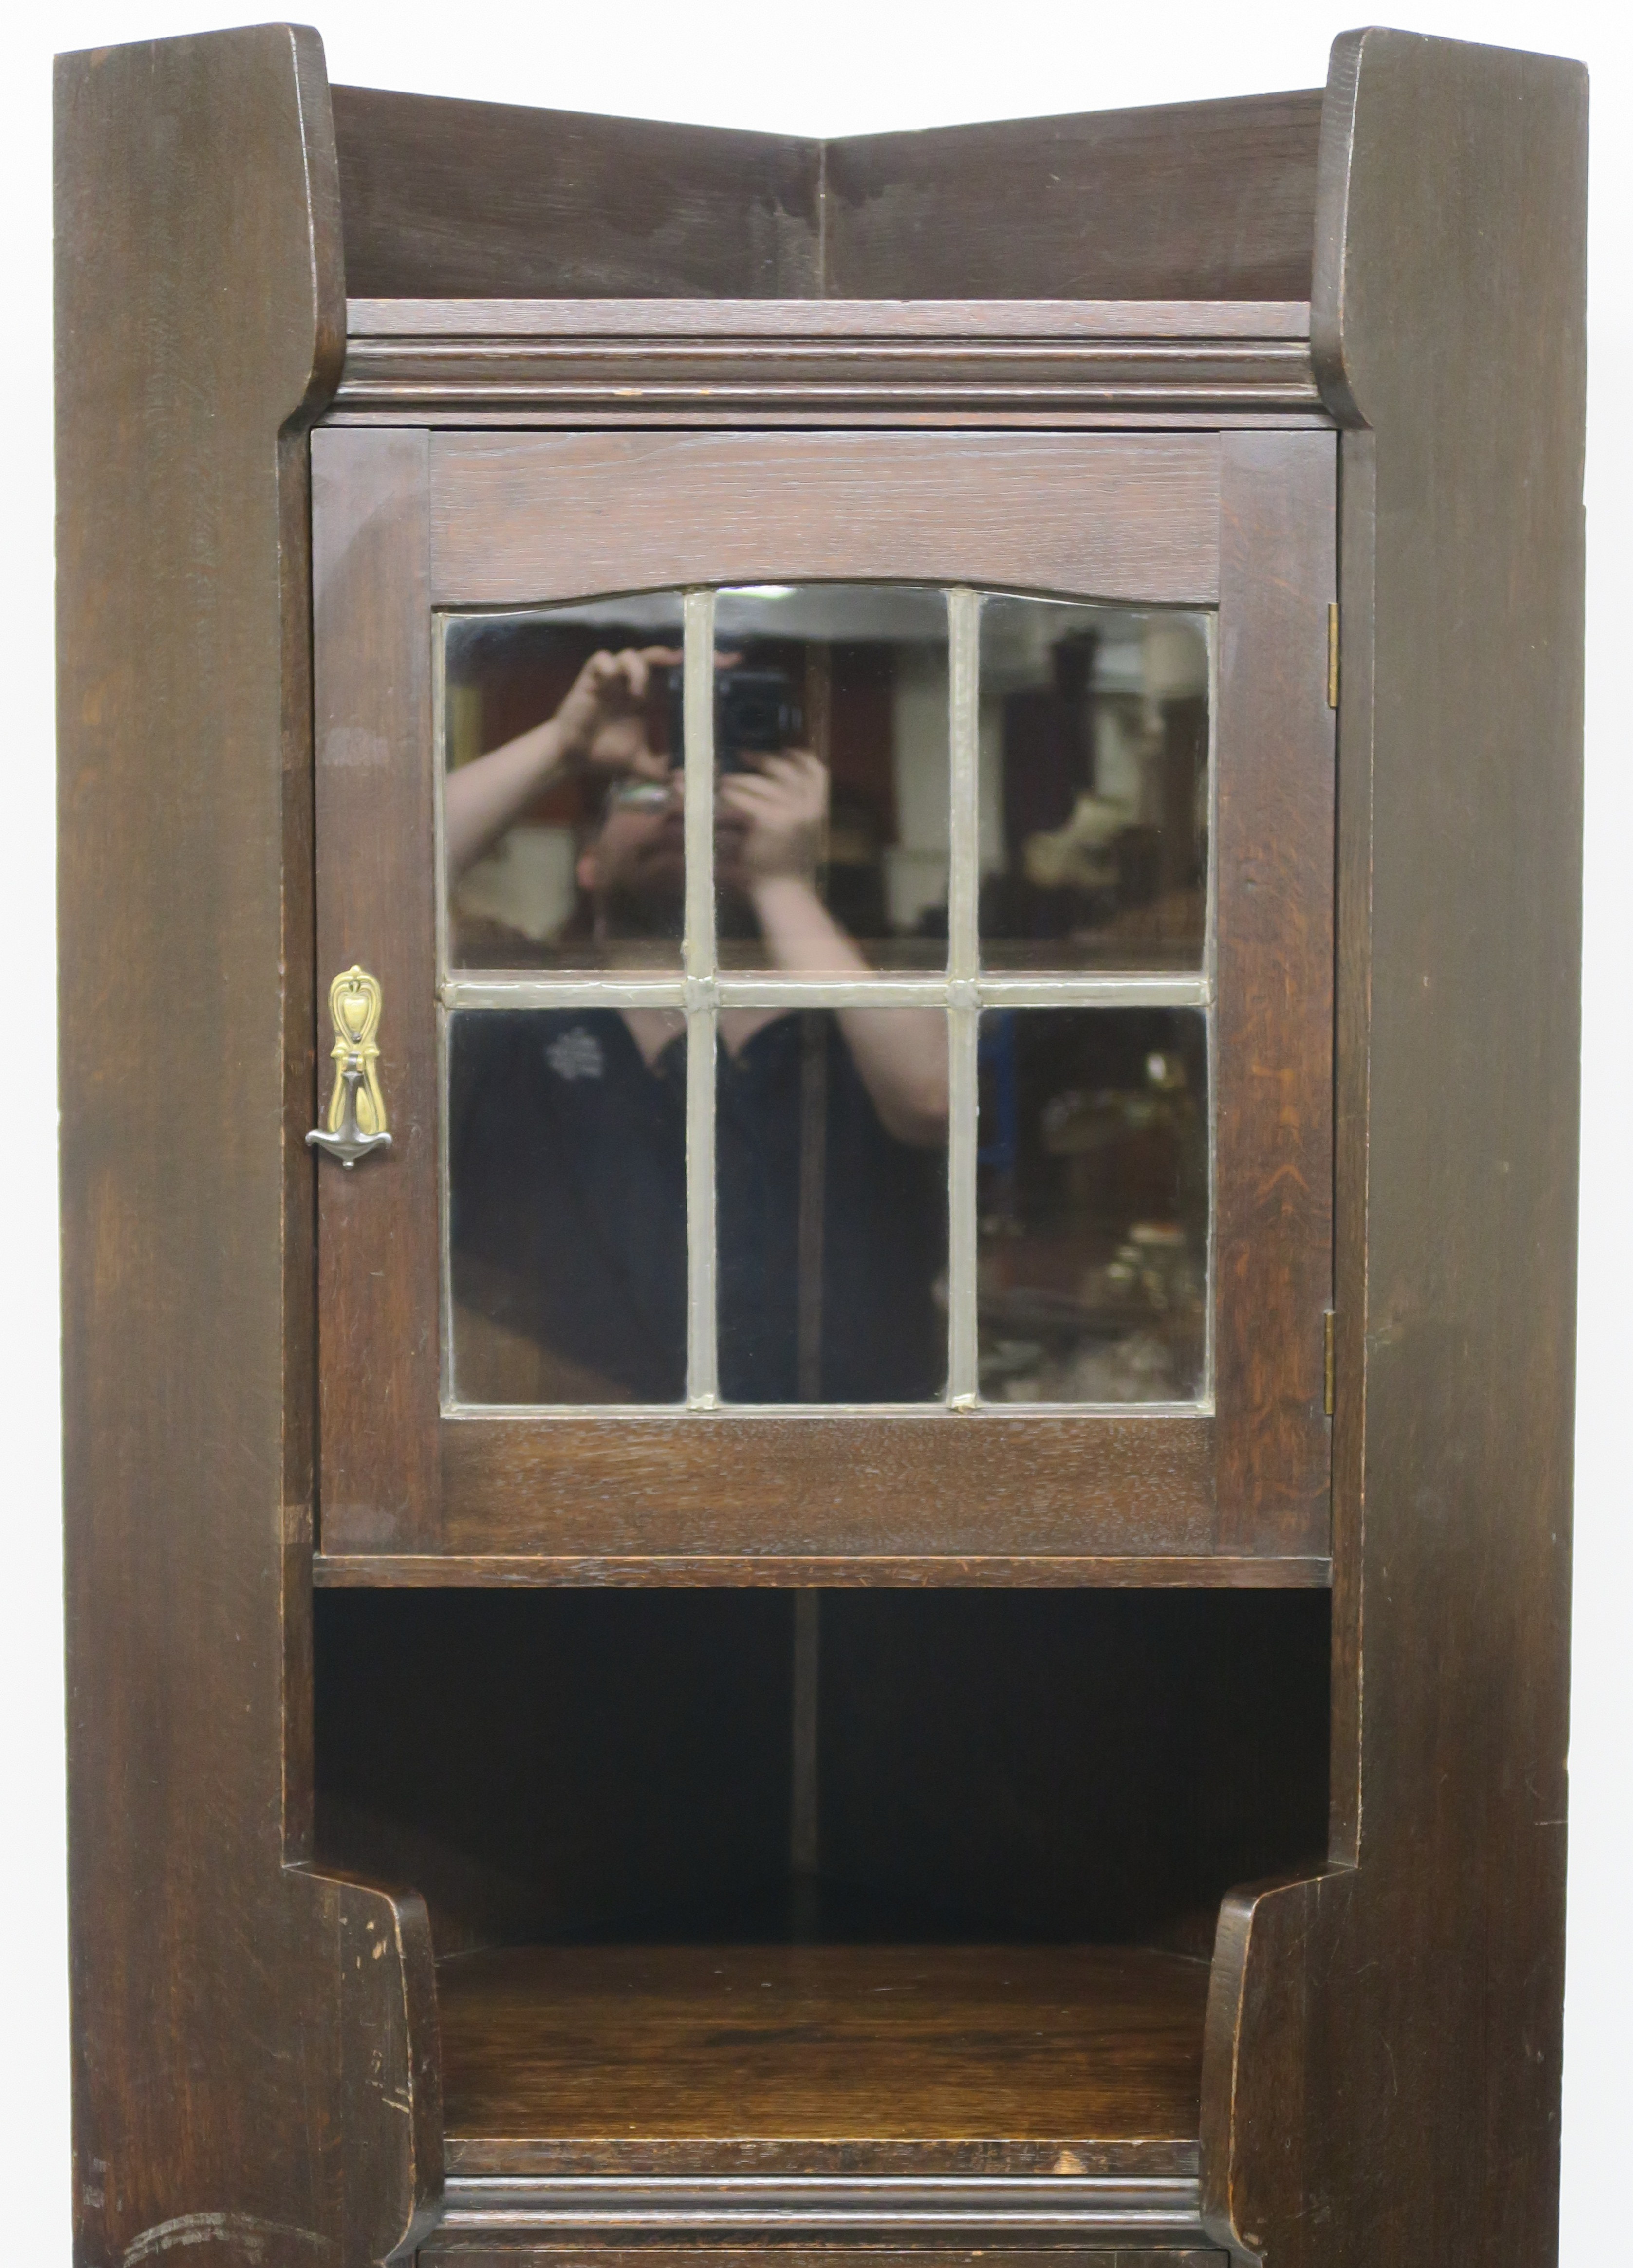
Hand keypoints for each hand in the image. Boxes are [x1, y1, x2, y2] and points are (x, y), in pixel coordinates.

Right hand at [555, 646, 680, 779]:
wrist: (574, 757)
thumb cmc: (606, 756)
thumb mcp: (640, 766)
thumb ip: (662, 773)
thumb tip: (684, 783)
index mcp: (643, 701)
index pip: (663, 675)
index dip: (677, 664)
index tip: (693, 660)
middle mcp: (629, 686)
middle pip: (650, 657)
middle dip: (662, 655)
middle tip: (675, 662)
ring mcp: (610, 682)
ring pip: (628, 654)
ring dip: (637, 668)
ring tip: (636, 693)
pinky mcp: (590, 680)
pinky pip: (600, 658)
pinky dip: (609, 665)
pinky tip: (611, 680)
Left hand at [717, 752, 827, 886]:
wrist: (787, 892)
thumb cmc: (788, 867)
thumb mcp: (801, 833)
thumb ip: (796, 809)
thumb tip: (778, 786)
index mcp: (818, 807)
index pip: (816, 770)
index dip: (799, 756)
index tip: (783, 750)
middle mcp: (807, 805)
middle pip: (785, 769)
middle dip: (762, 759)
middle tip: (743, 755)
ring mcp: (789, 811)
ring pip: (760, 782)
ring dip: (740, 778)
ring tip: (725, 781)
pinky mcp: (769, 819)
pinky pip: (745, 796)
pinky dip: (732, 792)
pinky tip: (723, 792)